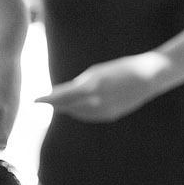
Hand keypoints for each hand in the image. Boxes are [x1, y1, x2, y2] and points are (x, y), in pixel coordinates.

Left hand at [39, 54, 166, 122]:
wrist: (149, 77)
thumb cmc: (120, 69)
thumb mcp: (96, 73)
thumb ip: (77, 85)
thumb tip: (60, 94)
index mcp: (92, 87)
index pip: (63, 96)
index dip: (48, 99)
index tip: (34, 100)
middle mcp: (97, 101)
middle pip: (68, 106)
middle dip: (56, 104)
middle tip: (43, 101)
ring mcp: (105, 111)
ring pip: (78, 113)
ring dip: (67, 109)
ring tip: (55, 104)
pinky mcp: (111, 116)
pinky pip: (90, 116)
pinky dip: (80, 112)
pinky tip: (74, 109)